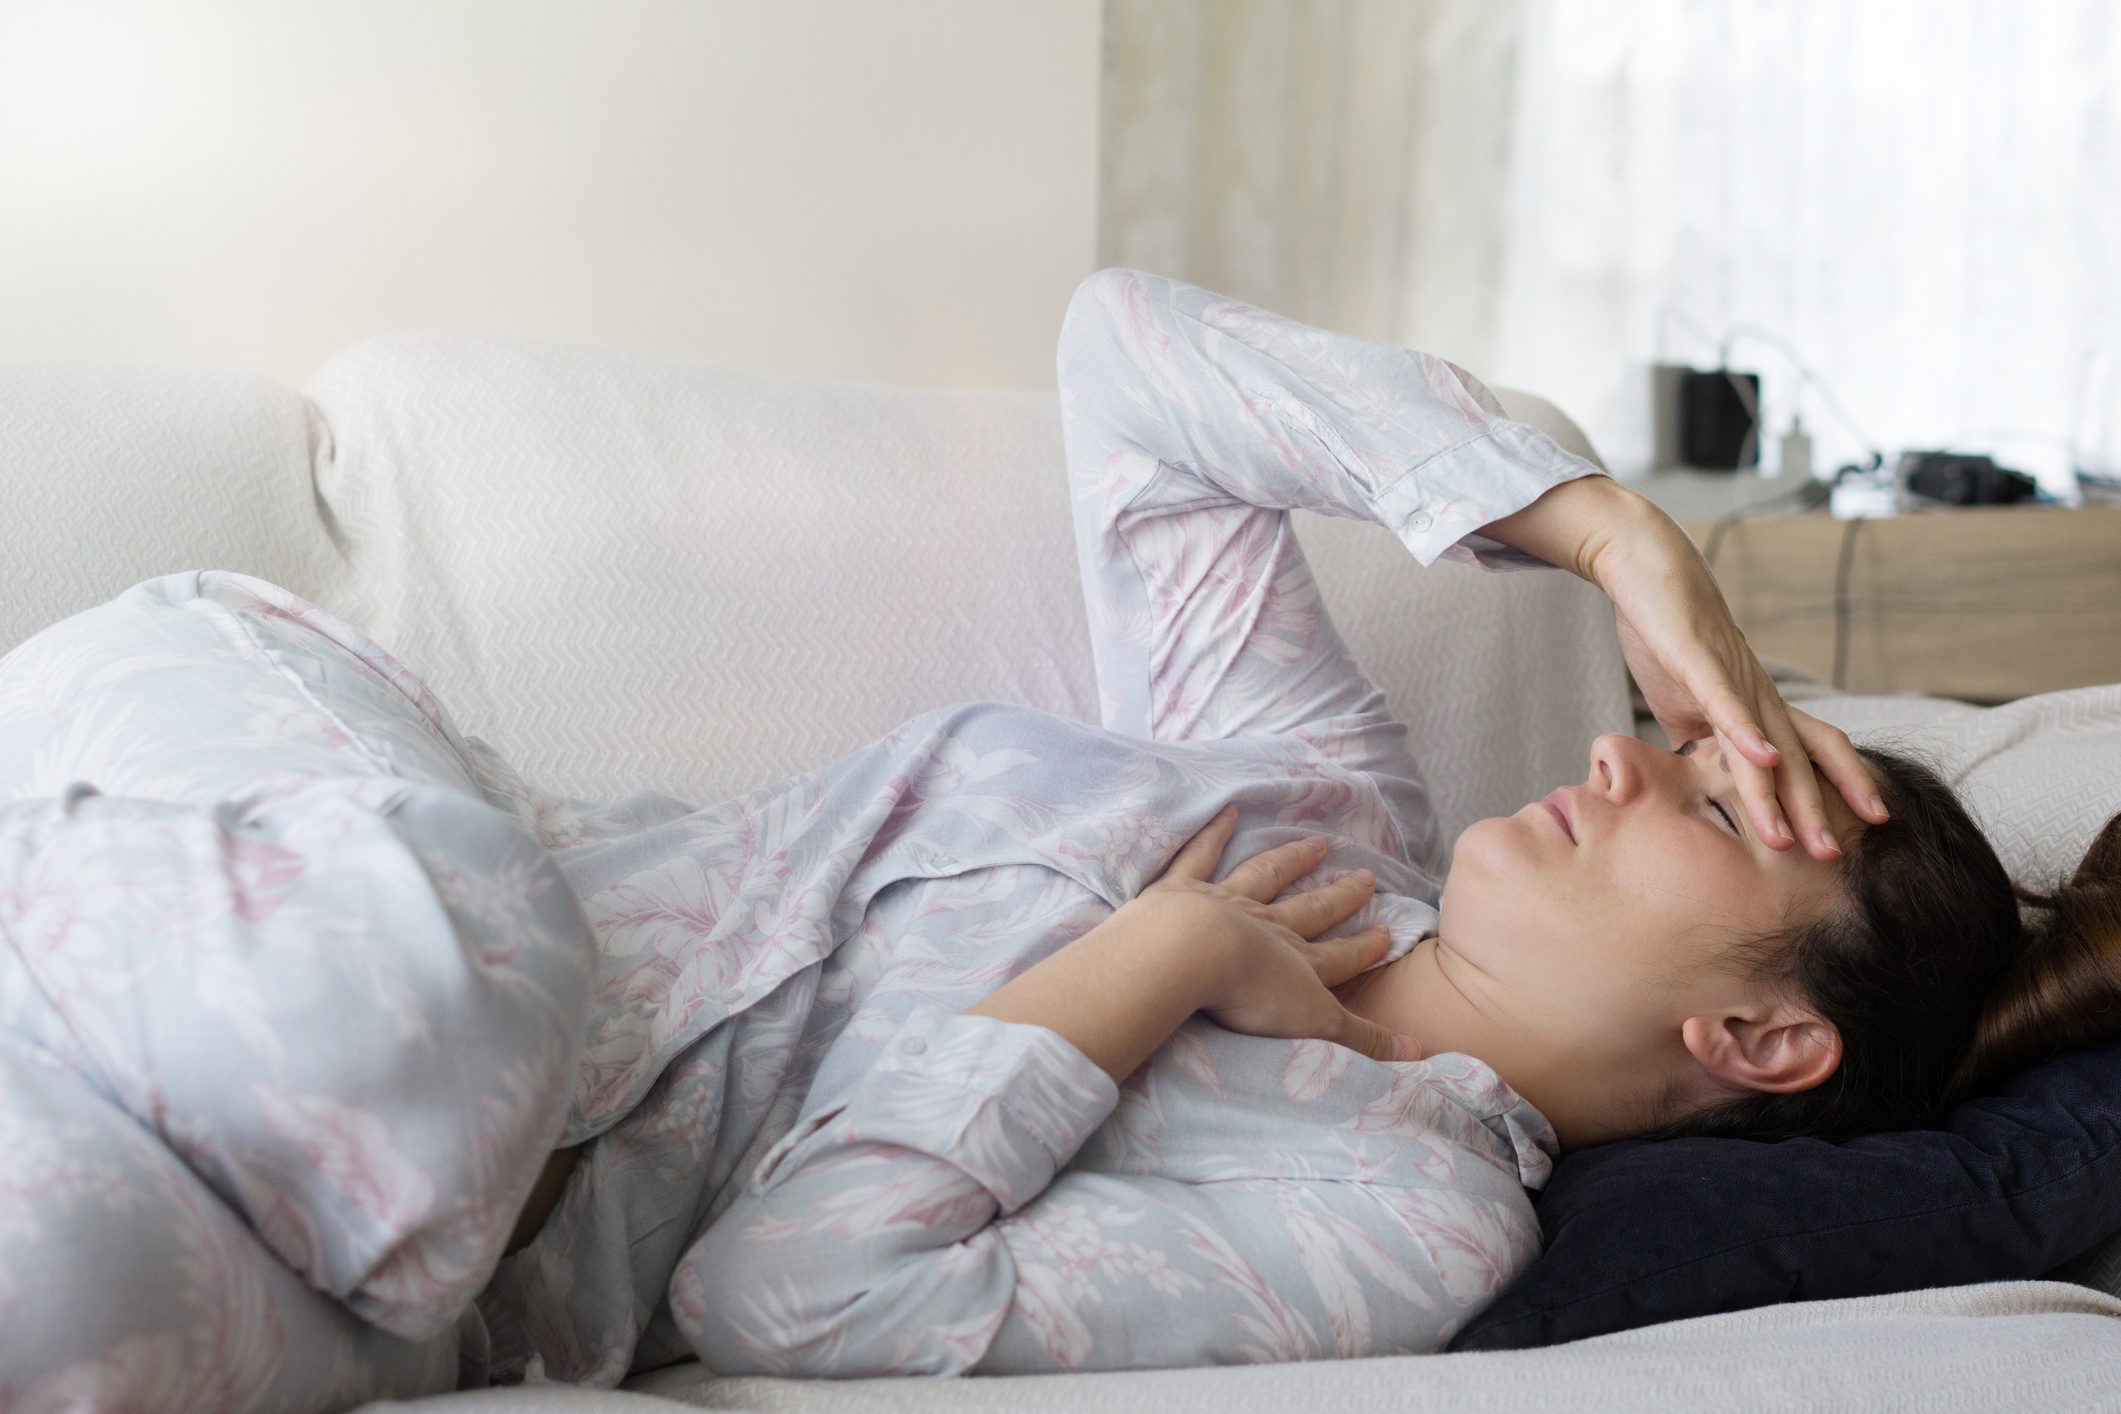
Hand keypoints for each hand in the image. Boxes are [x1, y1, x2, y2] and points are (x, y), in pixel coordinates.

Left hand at [1141, 805, 1422, 1061]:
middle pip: (1309, 909)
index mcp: (1295, 963)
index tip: (1385, 932)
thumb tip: (1417, 1049)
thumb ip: (1363, 1039)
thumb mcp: (1315, 1025)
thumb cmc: (1249, 996)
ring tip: (1315, 844)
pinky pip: (1200, 856)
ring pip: (1265, 876)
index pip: (1338, 957)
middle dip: (1339, 897)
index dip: (1363, 949)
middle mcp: (1267, 927)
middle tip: (1366, 876)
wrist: (1191, 955)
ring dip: (1291, 861)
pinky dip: (1213, 833)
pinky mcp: (1180, 891)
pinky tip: (1227, 811)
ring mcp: (1224, 903)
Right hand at [1586, 502, 1890, 858]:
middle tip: (1834, 859)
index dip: (1837, 791)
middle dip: (1817, 812)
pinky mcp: (1699, 660)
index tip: (1859, 833)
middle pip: (1800, 759)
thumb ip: (1701, 736)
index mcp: (1756, 705)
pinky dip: (1744, 734)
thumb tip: (1704, 773)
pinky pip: (1725, 703)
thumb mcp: (1684, 699)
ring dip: (1782, 794)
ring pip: (1765, 744)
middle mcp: (1758, 694)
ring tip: (1792, 840)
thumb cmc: (1665, 632)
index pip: (1809, 754)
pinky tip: (1762, 761)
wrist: (1648, 569)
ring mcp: (1733, 677)